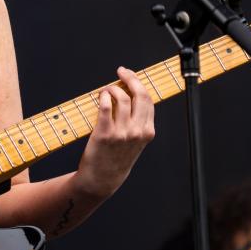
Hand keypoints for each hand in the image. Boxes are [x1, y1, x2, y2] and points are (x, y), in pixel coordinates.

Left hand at [75, 66, 154, 198]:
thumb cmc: (117, 158)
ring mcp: (122, 133)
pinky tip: (101, 96)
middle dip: (130, 77)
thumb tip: (130, 93)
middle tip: (121, 71)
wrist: (103, 178)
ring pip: (122, 97)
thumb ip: (137, 121)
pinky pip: (106, 106)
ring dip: (112, 88)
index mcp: (148, 131)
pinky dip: (104, 96)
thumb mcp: (136, 141)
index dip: (139, 83)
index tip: (130, 75)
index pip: (148, 100)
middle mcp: (137, 131)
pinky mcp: (105, 133)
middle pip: (139, 95)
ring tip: (106, 89)